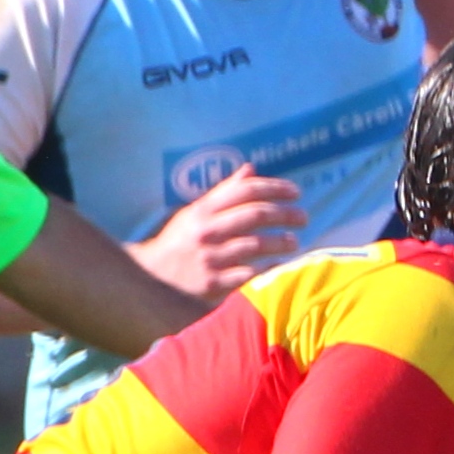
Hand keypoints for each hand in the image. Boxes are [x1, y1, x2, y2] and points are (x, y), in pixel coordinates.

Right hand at [137, 167, 306, 300]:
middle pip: (255, 215)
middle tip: (303, 217)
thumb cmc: (178, 242)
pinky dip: (268, 269)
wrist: (150, 279)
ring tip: (294, 242)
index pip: (245, 190)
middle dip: (285, 214)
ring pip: (255, 245)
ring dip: (281, 242)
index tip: (296, 193)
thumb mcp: (195, 212)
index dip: (275, 188)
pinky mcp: (212, 284)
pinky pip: (248, 275)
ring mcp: (210, 258)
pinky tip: (280, 266)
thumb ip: (224, 192)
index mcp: (204, 209)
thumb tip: (251, 169)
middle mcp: (207, 231)